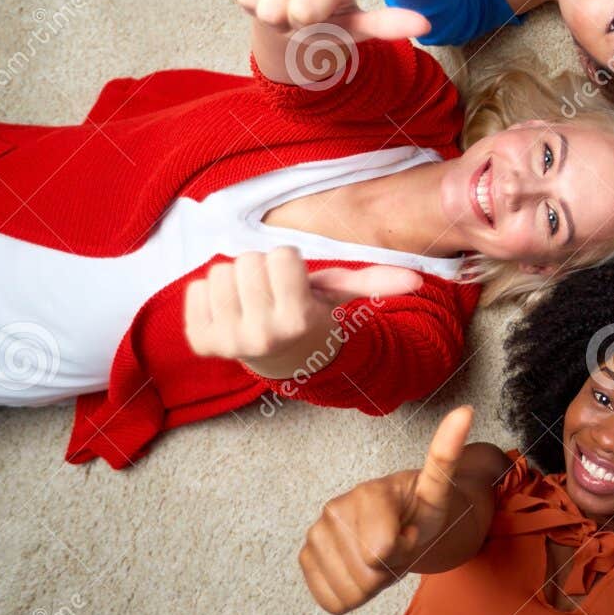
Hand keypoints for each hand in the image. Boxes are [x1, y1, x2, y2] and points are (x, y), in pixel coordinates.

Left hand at [184, 246, 422, 381]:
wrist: (285, 360)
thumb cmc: (312, 316)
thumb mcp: (341, 297)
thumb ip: (375, 282)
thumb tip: (418, 279)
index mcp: (297, 319)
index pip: (281, 254)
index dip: (289, 263)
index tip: (296, 284)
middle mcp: (261, 334)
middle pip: (249, 260)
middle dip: (263, 268)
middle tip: (274, 291)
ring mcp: (227, 341)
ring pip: (221, 270)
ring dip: (238, 279)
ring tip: (254, 299)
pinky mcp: (201, 342)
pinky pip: (195, 288)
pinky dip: (211, 292)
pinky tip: (232, 308)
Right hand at [219, 0, 430, 41]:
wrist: (294, 11)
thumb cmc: (325, 20)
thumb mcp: (354, 28)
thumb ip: (385, 24)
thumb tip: (425, 24)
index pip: (302, 12)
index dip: (301, 26)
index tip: (314, 20)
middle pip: (270, 8)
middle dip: (279, 19)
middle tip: (292, 13)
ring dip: (259, 6)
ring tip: (278, 1)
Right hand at [299, 406, 475, 613]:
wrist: (401, 522)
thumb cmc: (422, 508)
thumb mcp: (441, 490)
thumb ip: (446, 457)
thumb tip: (466, 410)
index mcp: (368, 492)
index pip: (382, 553)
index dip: (405, 549)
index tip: (410, 530)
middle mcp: (334, 508)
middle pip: (368, 575)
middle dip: (390, 567)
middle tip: (397, 543)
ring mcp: (316, 533)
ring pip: (350, 591)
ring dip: (372, 581)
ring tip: (381, 552)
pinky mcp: (306, 556)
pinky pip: (332, 600)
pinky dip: (352, 593)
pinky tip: (360, 565)